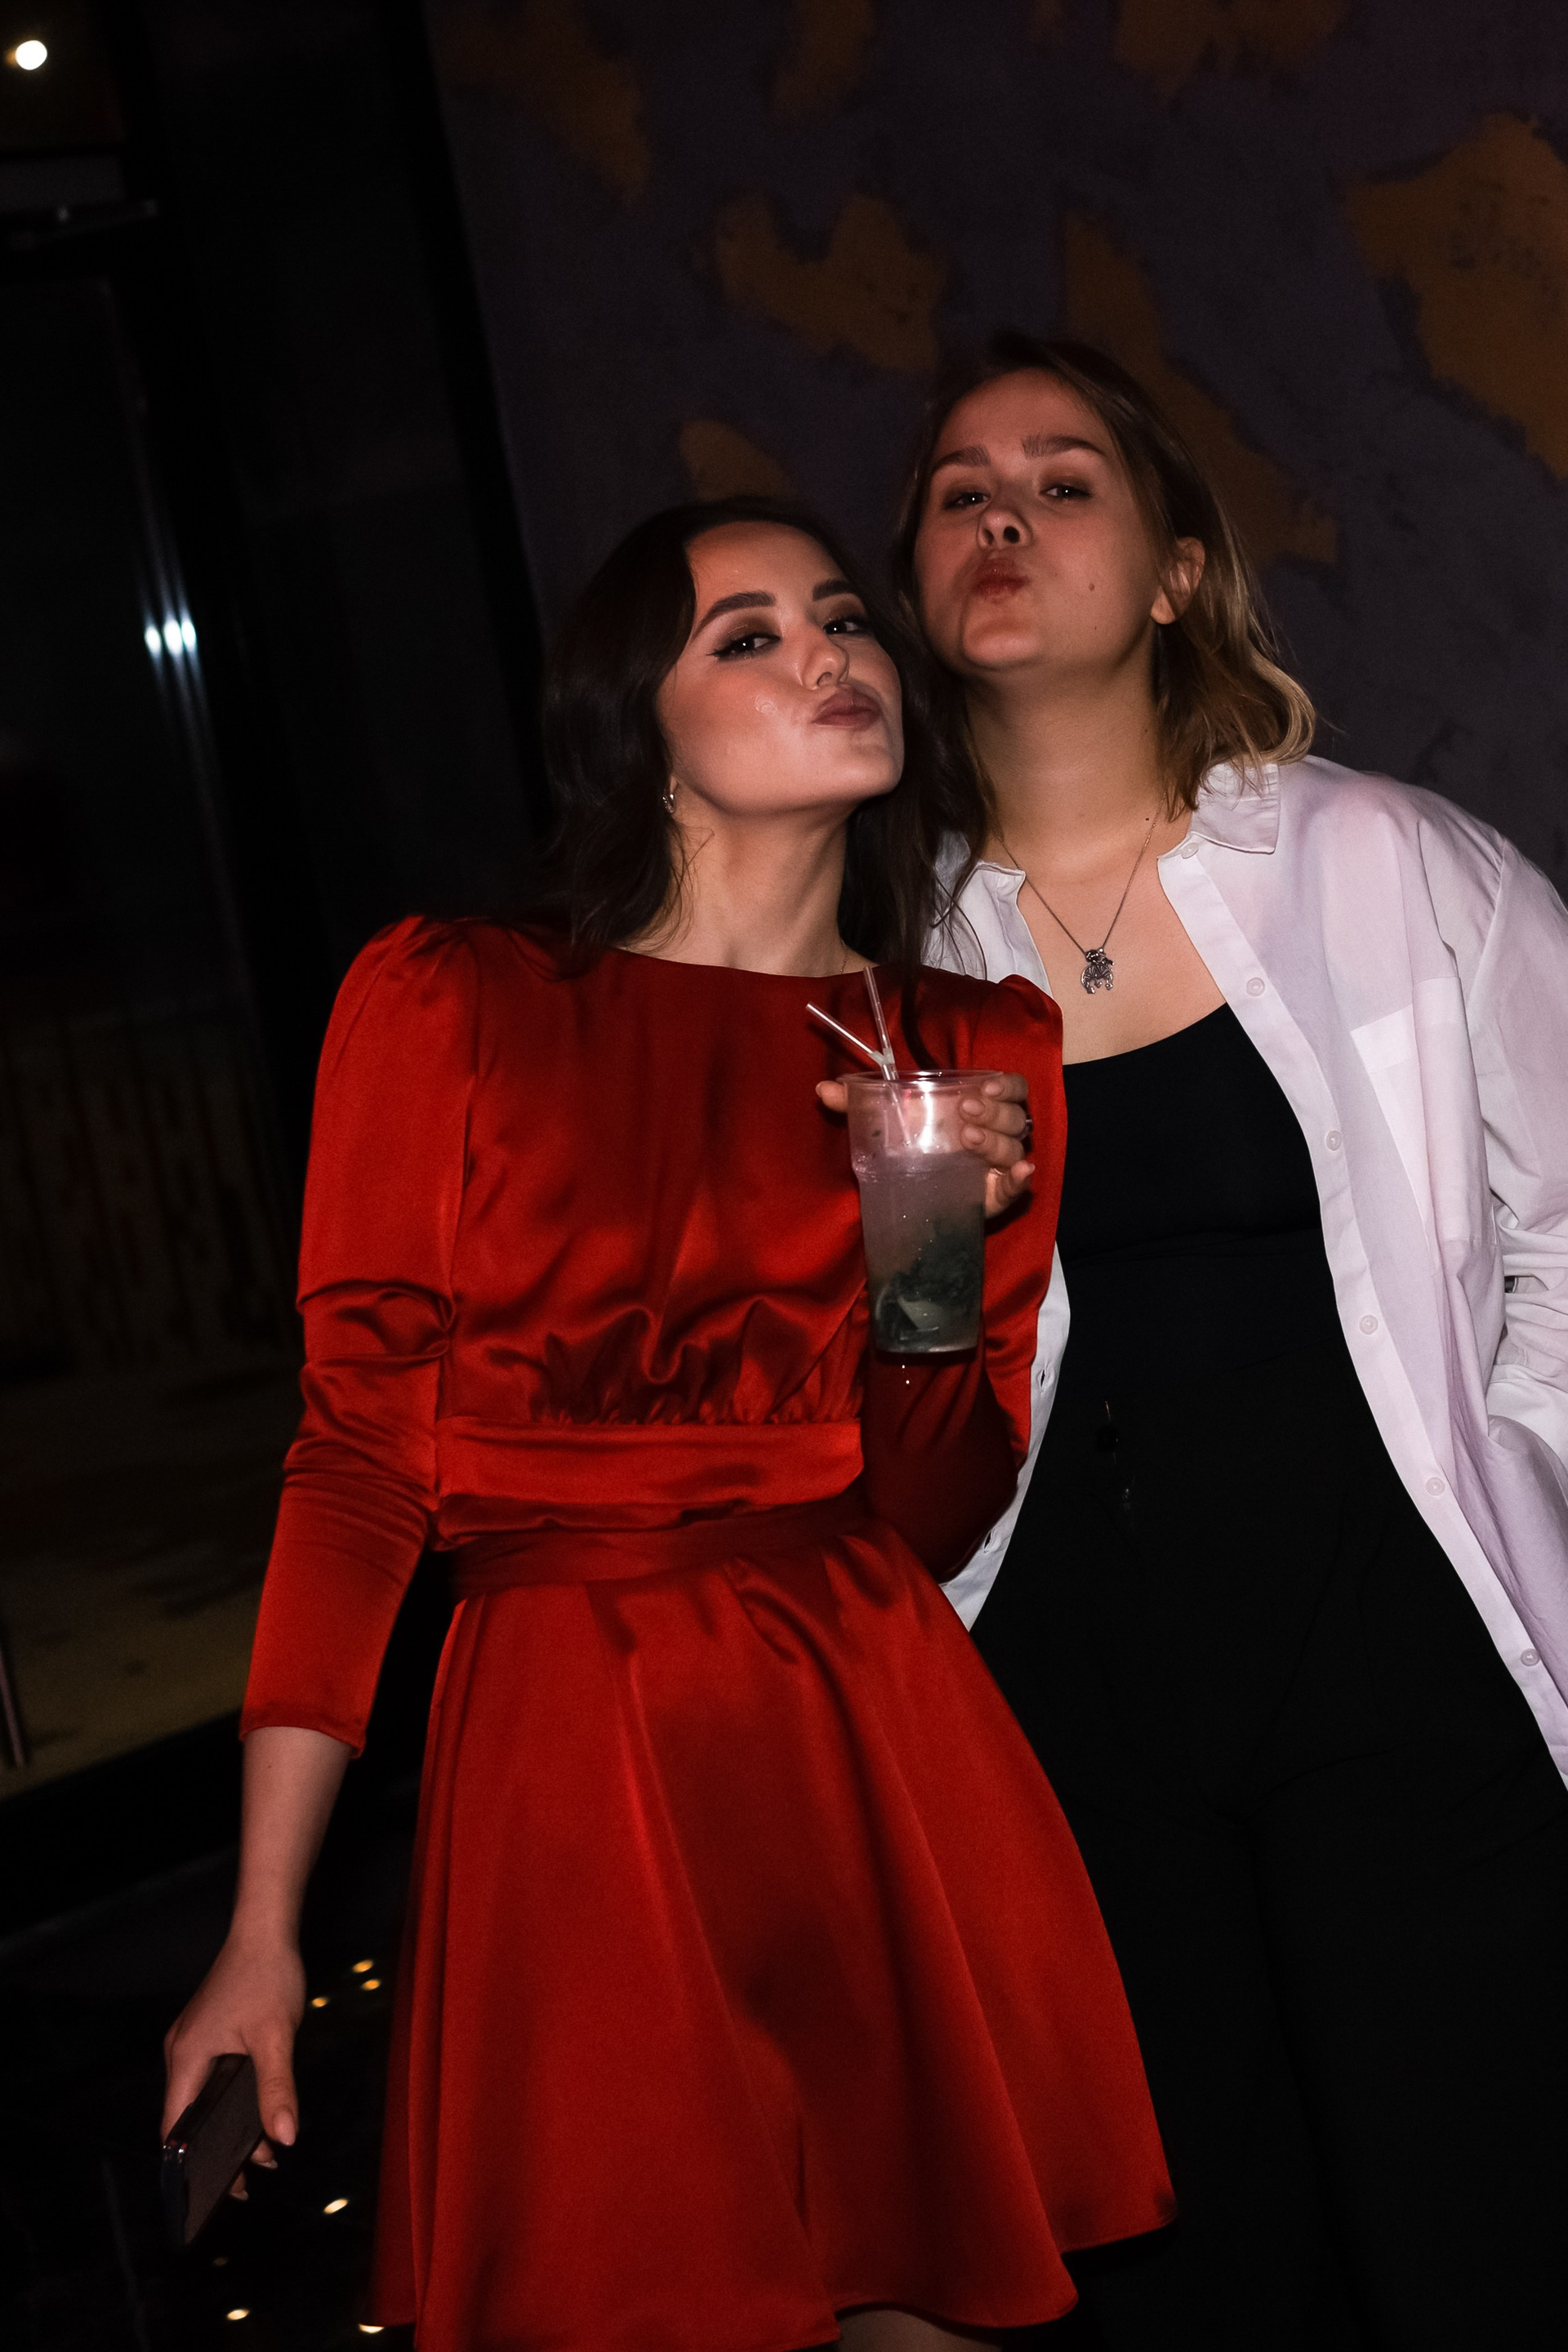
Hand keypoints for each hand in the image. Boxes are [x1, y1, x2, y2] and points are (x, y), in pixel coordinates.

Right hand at [163, 1932, 306, 2191]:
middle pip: (188, 2119)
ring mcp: (193, 2043)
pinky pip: (212, 2080)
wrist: (266, 1930)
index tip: (213, 2194)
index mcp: (185, 2058)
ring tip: (264, 2153)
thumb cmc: (267, 1976)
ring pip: (203, 2100)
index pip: (174, 2130)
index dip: (189, 2166)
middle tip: (248, 2181)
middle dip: (216, 2151)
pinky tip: (260, 2113)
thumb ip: (278, 2089)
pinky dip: (232, 2103)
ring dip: (229, 2126)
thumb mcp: (276, 2037)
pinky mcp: (208, 2035)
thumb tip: (284, 2138)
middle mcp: (181, 2053)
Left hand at [816, 1070, 1034, 1217]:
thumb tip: (822, 1088)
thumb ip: (857, 1104)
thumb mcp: (884, 1122)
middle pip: (1014, 1117)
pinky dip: (1021, 1178)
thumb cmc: (907, 1145)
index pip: (1012, 1088)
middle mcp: (995, 1133)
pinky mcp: (995, 1195)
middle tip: (963, 1112)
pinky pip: (1017, 1187)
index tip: (985, 1087)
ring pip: (1013, 1147)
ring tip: (966, 1138)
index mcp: (979, 1106)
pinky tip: (1021, 1172)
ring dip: (995, 1141)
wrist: (906, 1193)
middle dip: (993, 1112)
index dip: (1006, 1086)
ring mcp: (997, 1165)